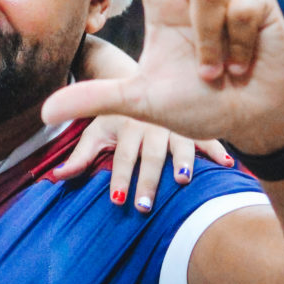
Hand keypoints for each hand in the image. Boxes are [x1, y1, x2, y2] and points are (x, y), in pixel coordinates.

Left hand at [42, 0, 283, 152]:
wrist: (252, 121)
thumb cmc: (201, 103)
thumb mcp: (139, 100)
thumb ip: (95, 98)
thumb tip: (44, 110)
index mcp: (165, 0)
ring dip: (209, 45)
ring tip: (216, 70)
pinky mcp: (258, 3)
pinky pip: (237, 10)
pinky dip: (235, 47)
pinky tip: (242, 63)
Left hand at [54, 116, 231, 211]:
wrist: (140, 76)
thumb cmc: (116, 116)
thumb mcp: (96, 131)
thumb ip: (79, 156)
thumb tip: (54, 178)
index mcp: (126, 127)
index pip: (122, 157)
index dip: (119, 178)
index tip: (116, 201)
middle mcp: (151, 125)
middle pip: (150, 157)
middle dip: (147, 181)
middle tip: (145, 206)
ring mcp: (175, 123)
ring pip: (181, 144)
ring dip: (183, 162)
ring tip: (183, 181)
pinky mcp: (195, 123)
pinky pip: (209, 137)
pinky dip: (218, 151)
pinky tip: (228, 166)